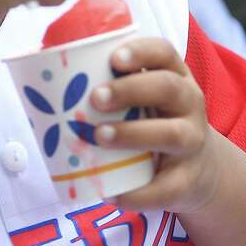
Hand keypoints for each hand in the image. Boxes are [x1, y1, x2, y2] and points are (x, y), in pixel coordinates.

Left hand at [91, 37, 223, 213]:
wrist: (200, 172)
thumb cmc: (155, 124)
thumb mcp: (144, 101)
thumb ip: (110, 89)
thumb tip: (45, 82)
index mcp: (175, 78)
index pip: (164, 53)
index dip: (141, 51)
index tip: (113, 58)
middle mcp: (189, 105)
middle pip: (168, 88)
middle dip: (131, 90)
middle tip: (95, 98)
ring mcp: (193, 143)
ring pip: (172, 134)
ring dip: (133, 134)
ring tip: (100, 136)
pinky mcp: (188, 181)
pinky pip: (165, 188)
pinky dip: (138, 194)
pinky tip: (110, 194)